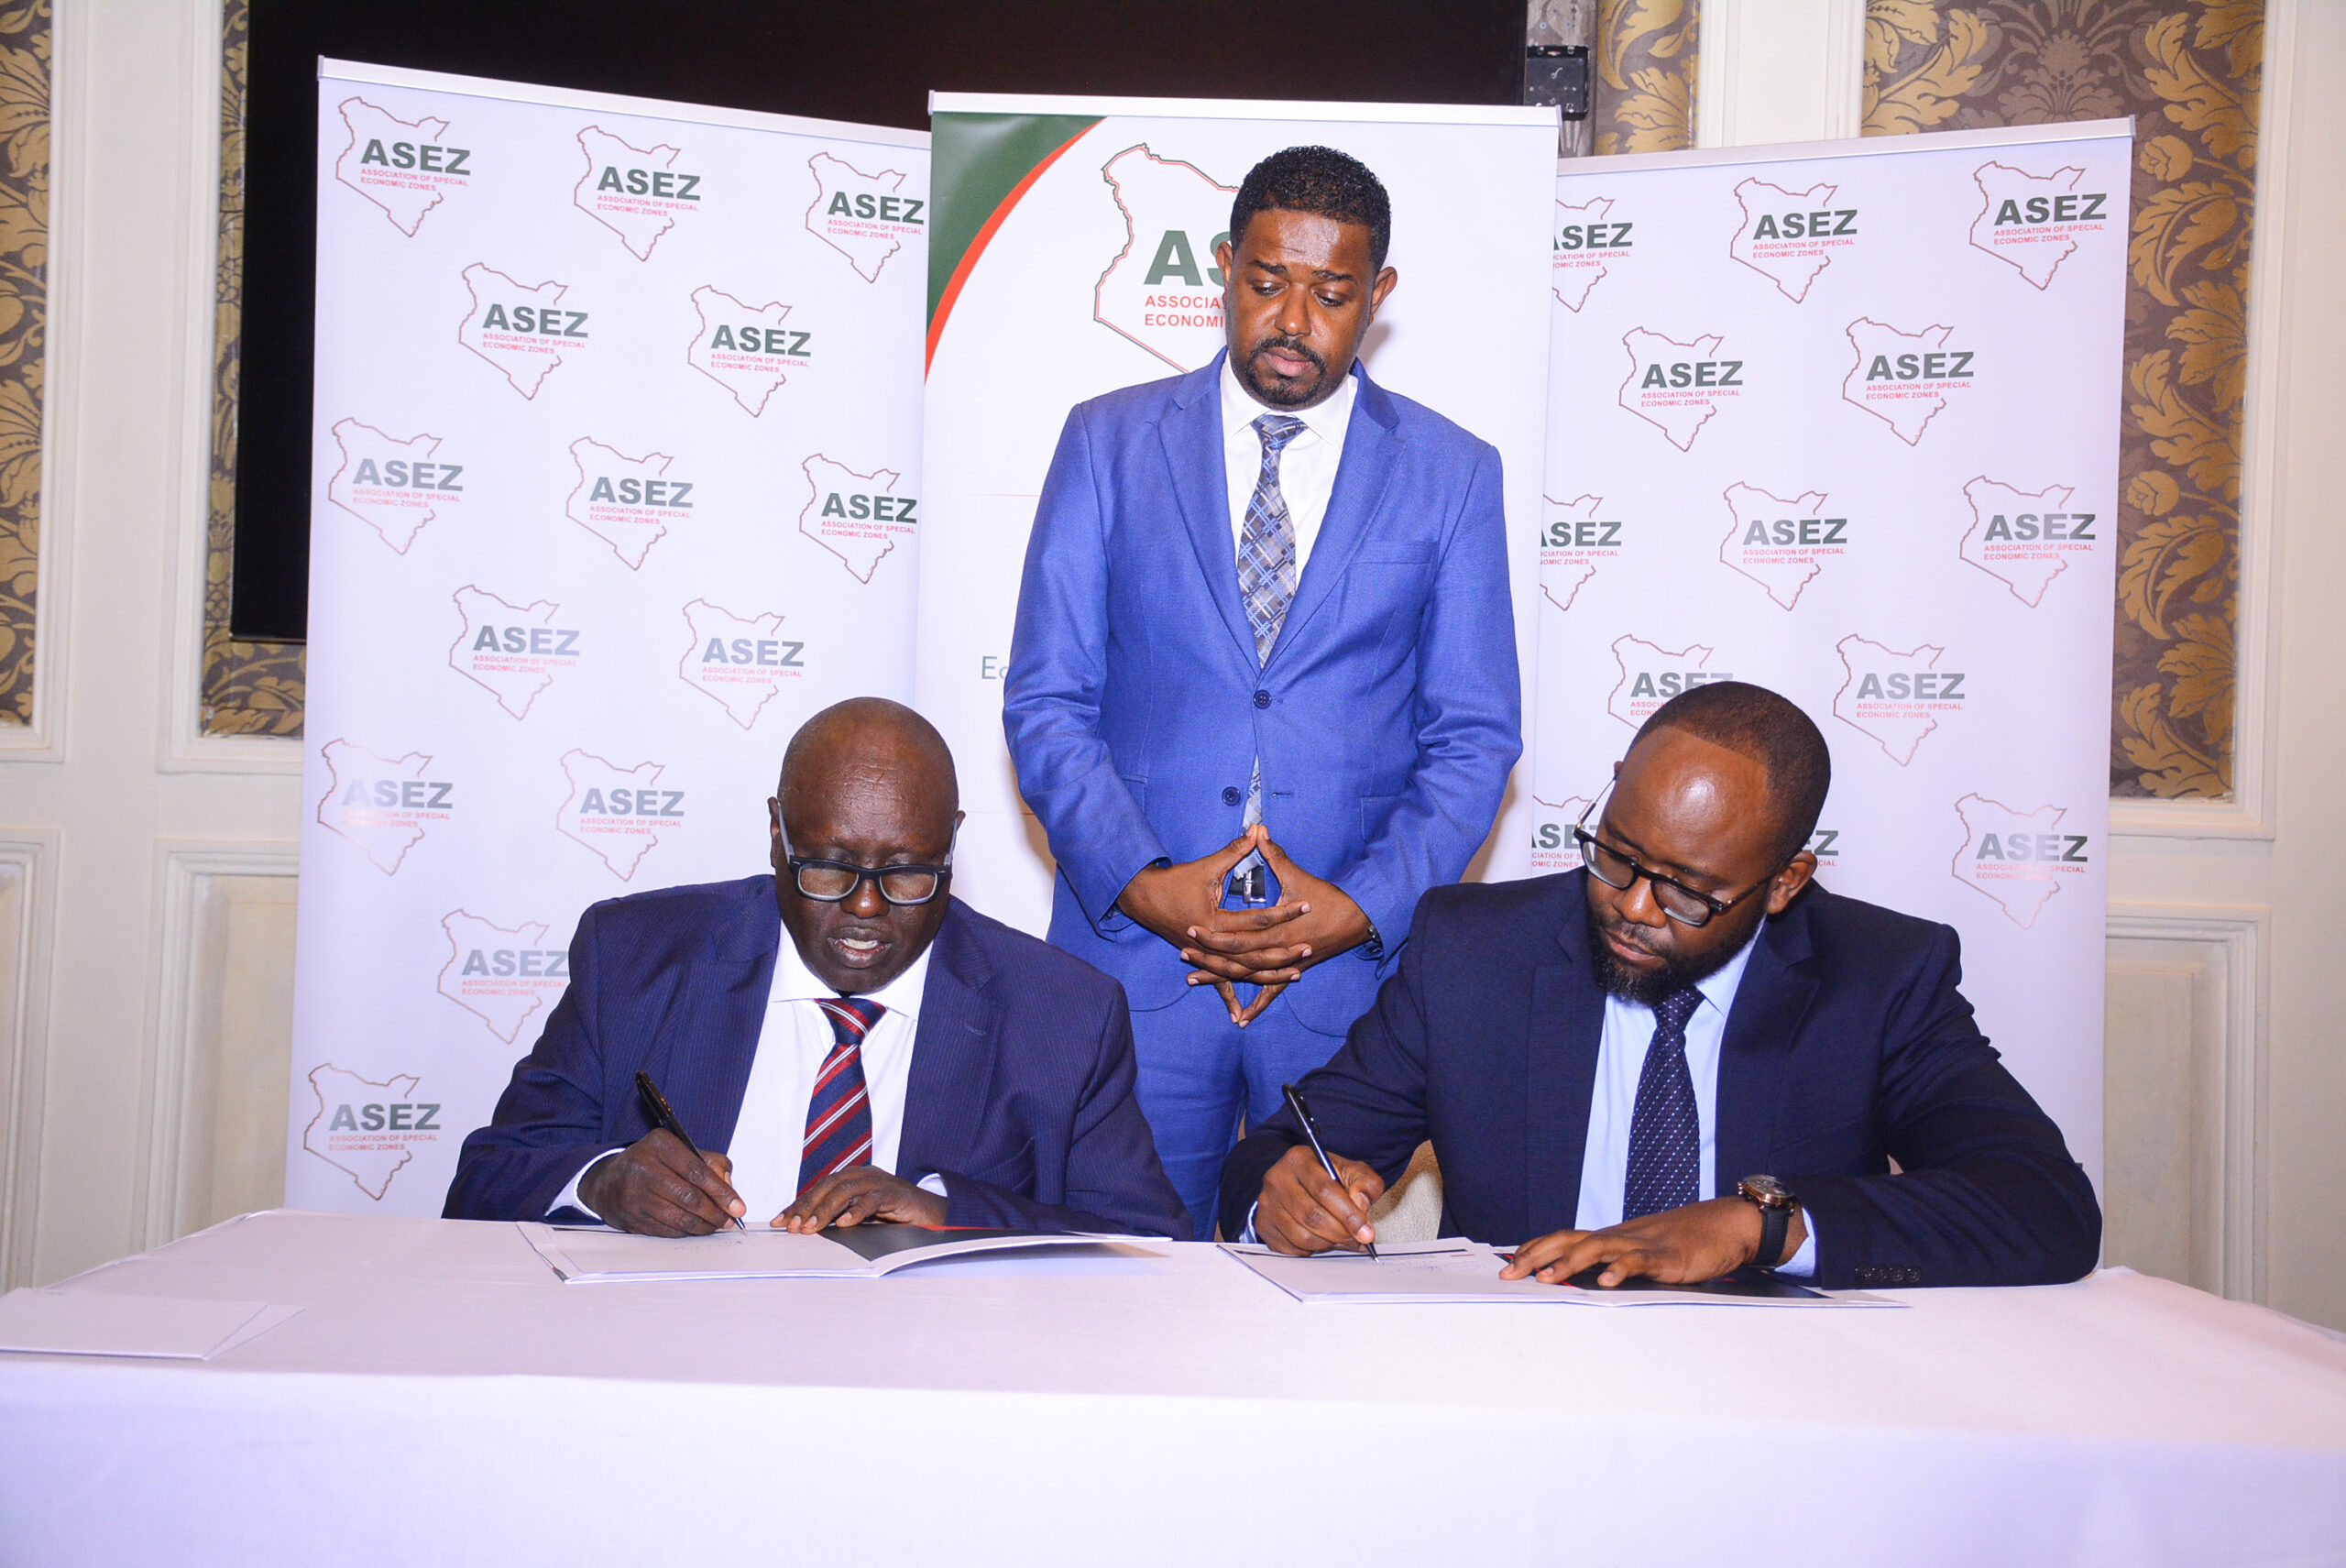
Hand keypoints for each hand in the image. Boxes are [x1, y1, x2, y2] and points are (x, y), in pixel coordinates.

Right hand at [578, 1134, 744, 1235]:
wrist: (607, 1181)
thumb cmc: (650, 1163)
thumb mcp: (679, 1150)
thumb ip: (710, 1162)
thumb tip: (729, 1186)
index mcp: (659, 1144)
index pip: (697, 1170)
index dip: (721, 1192)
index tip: (738, 1207)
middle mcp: (643, 1167)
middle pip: (689, 1197)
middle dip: (715, 1213)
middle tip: (729, 1220)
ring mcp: (635, 1195)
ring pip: (679, 1217)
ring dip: (703, 1226)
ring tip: (716, 1225)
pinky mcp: (631, 1217)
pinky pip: (667, 1230)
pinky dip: (686, 1232)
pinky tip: (695, 1229)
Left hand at [777, 1166, 948, 1231]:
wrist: (931, 1213)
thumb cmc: (894, 1216)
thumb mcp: (860, 1218)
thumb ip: (838, 1218)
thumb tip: (807, 1230)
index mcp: (851, 1179)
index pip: (818, 1190)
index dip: (797, 1204)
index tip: (779, 1221)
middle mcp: (862, 1176)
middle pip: (827, 1186)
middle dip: (807, 1206)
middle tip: (791, 1226)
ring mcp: (878, 1182)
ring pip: (845, 1191)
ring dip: (825, 1210)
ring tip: (811, 1227)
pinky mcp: (894, 1193)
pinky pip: (872, 1200)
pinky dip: (857, 1211)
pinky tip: (845, 1224)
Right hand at [1118, 829, 1308, 982]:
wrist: (1142, 898)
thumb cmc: (1174, 881)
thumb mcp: (1207, 866)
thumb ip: (1235, 850)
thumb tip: (1257, 829)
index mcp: (1215, 920)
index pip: (1258, 917)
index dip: (1284, 911)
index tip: (1306, 905)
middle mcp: (1211, 943)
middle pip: (1254, 953)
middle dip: (1283, 952)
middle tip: (1308, 948)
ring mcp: (1205, 955)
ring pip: (1242, 972)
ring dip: (1268, 975)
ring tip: (1295, 973)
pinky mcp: (1200, 960)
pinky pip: (1219, 983)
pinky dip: (1230, 998)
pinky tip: (1242, 1017)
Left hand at [1179, 830, 1370, 1000]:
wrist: (1358, 919)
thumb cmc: (1329, 898)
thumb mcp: (1297, 876)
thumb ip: (1274, 855)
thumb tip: (1259, 830)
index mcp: (1276, 929)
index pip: (1237, 934)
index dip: (1213, 932)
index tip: (1190, 927)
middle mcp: (1278, 951)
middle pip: (1236, 958)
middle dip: (1208, 955)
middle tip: (1183, 951)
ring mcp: (1286, 964)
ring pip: (1247, 976)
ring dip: (1220, 978)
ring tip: (1192, 979)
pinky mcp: (1293, 971)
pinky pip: (1270, 991)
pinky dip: (1256, 1005)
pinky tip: (1240, 1019)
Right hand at [1253, 1144, 1385, 1255]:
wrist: (1299, 1183)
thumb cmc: (1327, 1178)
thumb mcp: (1352, 1172)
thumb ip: (1365, 1184)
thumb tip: (1360, 1204)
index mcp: (1299, 1159)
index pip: (1324, 1190)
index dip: (1348, 1215)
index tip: (1366, 1232)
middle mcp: (1277, 1178)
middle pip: (1312, 1215)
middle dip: (1341, 1233)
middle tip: (1357, 1239)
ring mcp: (1267, 1203)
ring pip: (1302, 1236)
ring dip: (1328, 1243)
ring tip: (1341, 1238)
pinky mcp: (1263, 1225)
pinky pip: (1292, 1248)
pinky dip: (1312, 1250)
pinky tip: (1322, 1239)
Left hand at [1499, 1197, 1805, 1286]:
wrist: (1726, 1224)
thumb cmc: (1684, 1241)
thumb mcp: (1644, 1252)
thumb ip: (1618, 1262)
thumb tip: (1588, 1280)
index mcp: (1612, 1237)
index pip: (1563, 1238)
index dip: (1535, 1249)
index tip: (1509, 1264)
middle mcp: (1620, 1236)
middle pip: (1569, 1240)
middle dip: (1536, 1256)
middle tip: (1510, 1274)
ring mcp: (1642, 1244)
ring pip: (1597, 1248)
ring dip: (1568, 1264)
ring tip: (1545, 1279)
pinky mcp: (1666, 1256)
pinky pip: (1638, 1261)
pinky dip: (1620, 1271)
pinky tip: (1606, 1283)